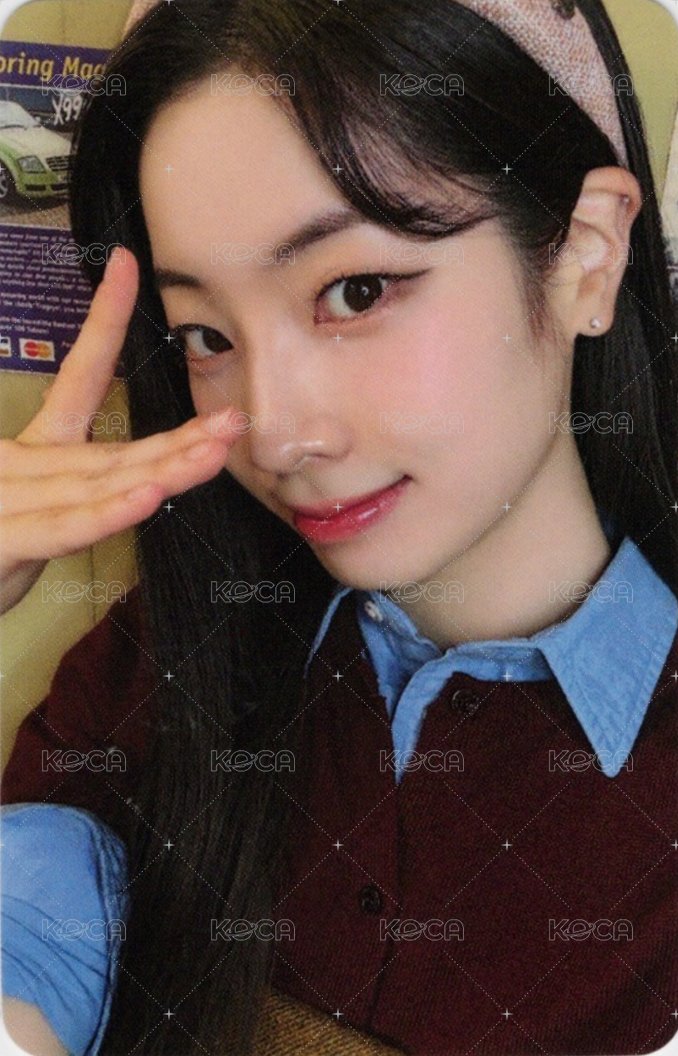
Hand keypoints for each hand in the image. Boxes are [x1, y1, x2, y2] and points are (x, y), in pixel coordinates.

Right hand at [0, 248, 240, 615]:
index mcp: (31, 456)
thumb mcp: (25, 520)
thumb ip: (68, 497)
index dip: (102, 325)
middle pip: (113, 450)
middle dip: (178, 436)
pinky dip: (102, 515)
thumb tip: (130, 473)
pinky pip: (60, 531)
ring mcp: (10, 503)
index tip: (124, 269)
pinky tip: (147, 496)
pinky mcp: (0, 542)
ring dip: (163, 467)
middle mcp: (26, 472)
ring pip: (98, 485)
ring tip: (217, 445)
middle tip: (234, 417)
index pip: (76, 380)